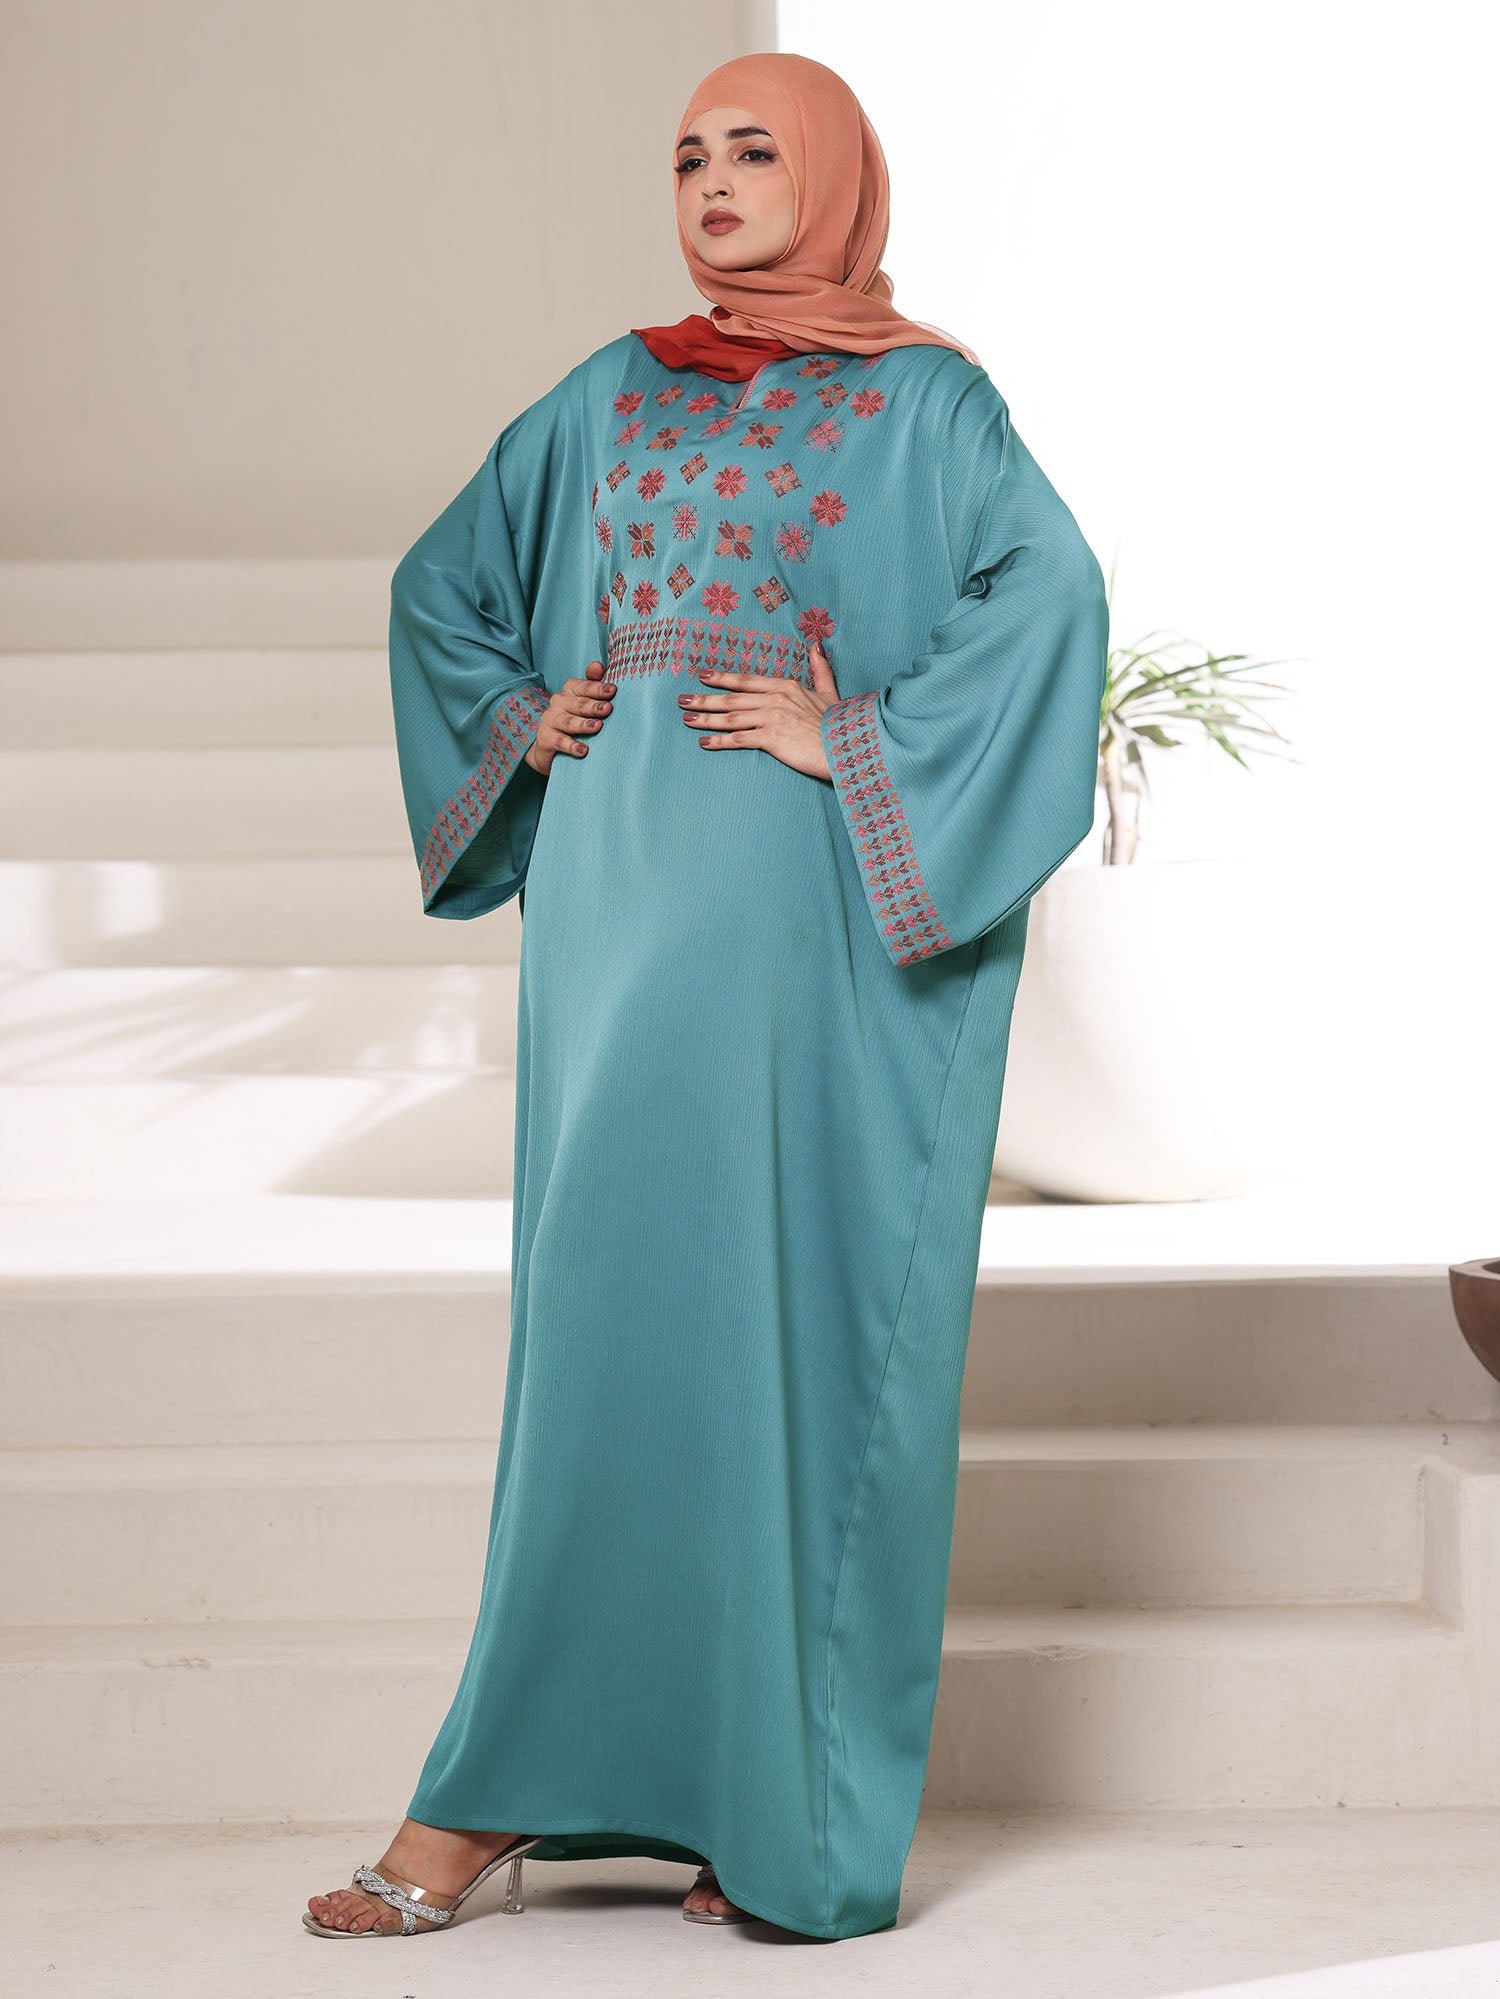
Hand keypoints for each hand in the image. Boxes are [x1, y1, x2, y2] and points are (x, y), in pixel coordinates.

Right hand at [524, 661, 614, 775]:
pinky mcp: (546, 738)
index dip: (597, 687)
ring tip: (597, 727)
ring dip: (583, 724)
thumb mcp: (583, 700)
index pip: (582, 686)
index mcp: (569, 691)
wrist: (549, 745)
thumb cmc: (574, 718)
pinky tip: (583, 751)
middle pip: (577, 703)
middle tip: (608, 708)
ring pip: (568, 722)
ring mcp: (550, 720)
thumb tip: (598, 665)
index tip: (612, 690)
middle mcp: (558, 703)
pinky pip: (559, 741)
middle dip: (593, 706)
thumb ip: (593, 683)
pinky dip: (571, 746)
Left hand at [676, 638, 840, 779]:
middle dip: (704, 698)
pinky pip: (739, 739)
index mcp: (786, 686)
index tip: (703, 676)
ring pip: (730, 717)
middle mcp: (775, 699)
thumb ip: (819, 668)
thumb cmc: (839, 723)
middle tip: (682, 700)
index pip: (746, 680)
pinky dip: (719, 740)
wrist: (847, 745)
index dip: (722, 678)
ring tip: (687, 719)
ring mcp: (772, 718)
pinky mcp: (771, 739)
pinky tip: (704, 742)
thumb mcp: (829, 691)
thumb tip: (816, 644)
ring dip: (705, 718)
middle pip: (732, 698)